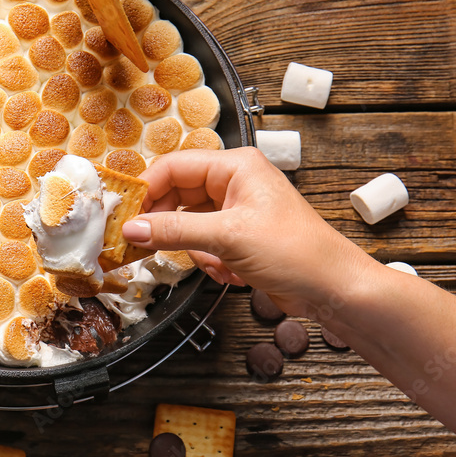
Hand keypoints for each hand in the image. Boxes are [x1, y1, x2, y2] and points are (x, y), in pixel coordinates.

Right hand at [121, 148, 375, 318]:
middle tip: (140, 244)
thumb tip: (132, 228)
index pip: (174, 167)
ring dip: (194, 249)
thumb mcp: (228, 238)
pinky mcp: (237, 237)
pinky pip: (202, 244)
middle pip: (176, 196)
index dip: (145, 189)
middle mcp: (234, 183)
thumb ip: (174, 231)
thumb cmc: (297, 252)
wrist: (334, 289)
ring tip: (214, 263)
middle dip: (165, 225)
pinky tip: (231, 273)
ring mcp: (236, 211)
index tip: (122, 214)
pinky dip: (209, 262)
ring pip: (187, 225)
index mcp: (235, 167)